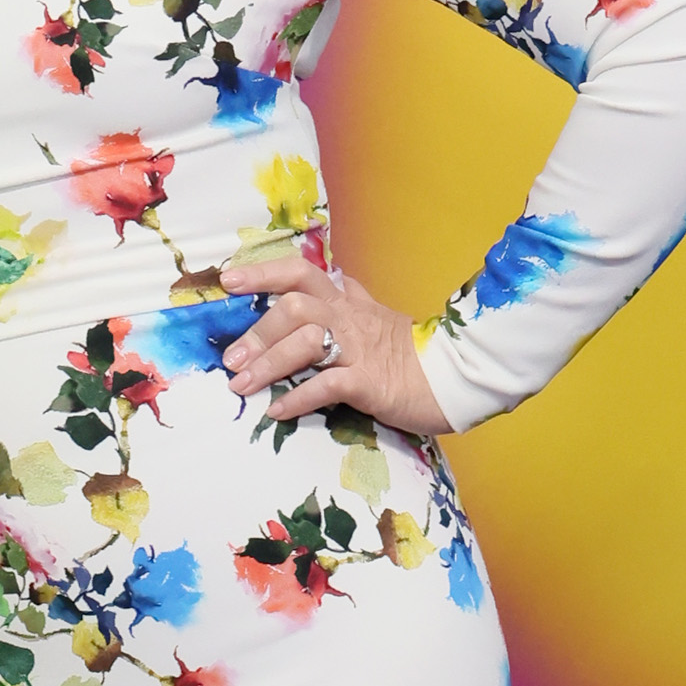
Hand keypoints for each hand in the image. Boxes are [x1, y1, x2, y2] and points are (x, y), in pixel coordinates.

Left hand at [223, 251, 449, 442]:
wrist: (457, 379)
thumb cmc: (413, 354)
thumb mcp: (379, 317)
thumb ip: (352, 299)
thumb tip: (331, 280)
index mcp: (348, 302)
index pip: (300, 273)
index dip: (262, 274)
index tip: (229, 281)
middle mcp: (350, 319)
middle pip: (293, 307)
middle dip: (257, 332)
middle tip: (232, 359)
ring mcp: (360, 349)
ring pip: (304, 342)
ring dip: (268, 365)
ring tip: (243, 386)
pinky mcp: (370, 382)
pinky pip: (326, 386)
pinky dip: (297, 399)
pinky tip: (278, 412)